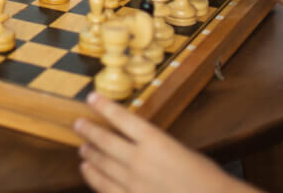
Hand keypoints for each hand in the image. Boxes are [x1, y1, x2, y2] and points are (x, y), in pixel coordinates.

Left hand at [75, 93, 253, 192]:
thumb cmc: (204, 177)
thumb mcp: (180, 150)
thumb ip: (155, 145)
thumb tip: (135, 140)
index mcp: (155, 140)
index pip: (122, 118)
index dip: (104, 106)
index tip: (91, 98)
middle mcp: (139, 159)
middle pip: (105, 140)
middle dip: (89, 131)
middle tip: (78, 124)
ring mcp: (133, 182)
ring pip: (101, 164)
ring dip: (89, 153)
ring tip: (83, 148)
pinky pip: (104, 187)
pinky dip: (93, 177)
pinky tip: (87, 171)